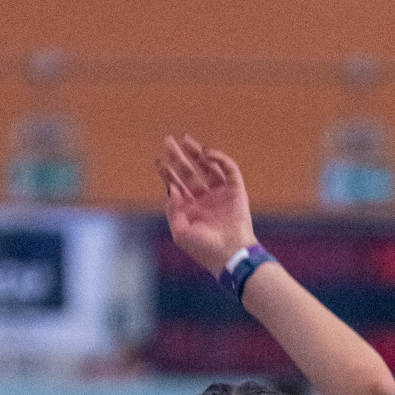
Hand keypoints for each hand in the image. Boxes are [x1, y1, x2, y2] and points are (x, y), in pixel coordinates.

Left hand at [158, 135, 255, 276]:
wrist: (230, 255)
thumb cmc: (204, 249)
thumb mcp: (180, 233)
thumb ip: (173, 211)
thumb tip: (171, 189)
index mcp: (191, 209)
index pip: (177, 185)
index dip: (167, 173)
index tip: (158, 161)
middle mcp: (205, 199)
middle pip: (189, 172)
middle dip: (178, 157)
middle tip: (168, 142)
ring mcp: (221, 193)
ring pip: (207, 167)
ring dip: (197, 153)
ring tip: (185, 140)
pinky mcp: (236, 190)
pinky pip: (228, 169)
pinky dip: (219, 159)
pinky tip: (207, 154)